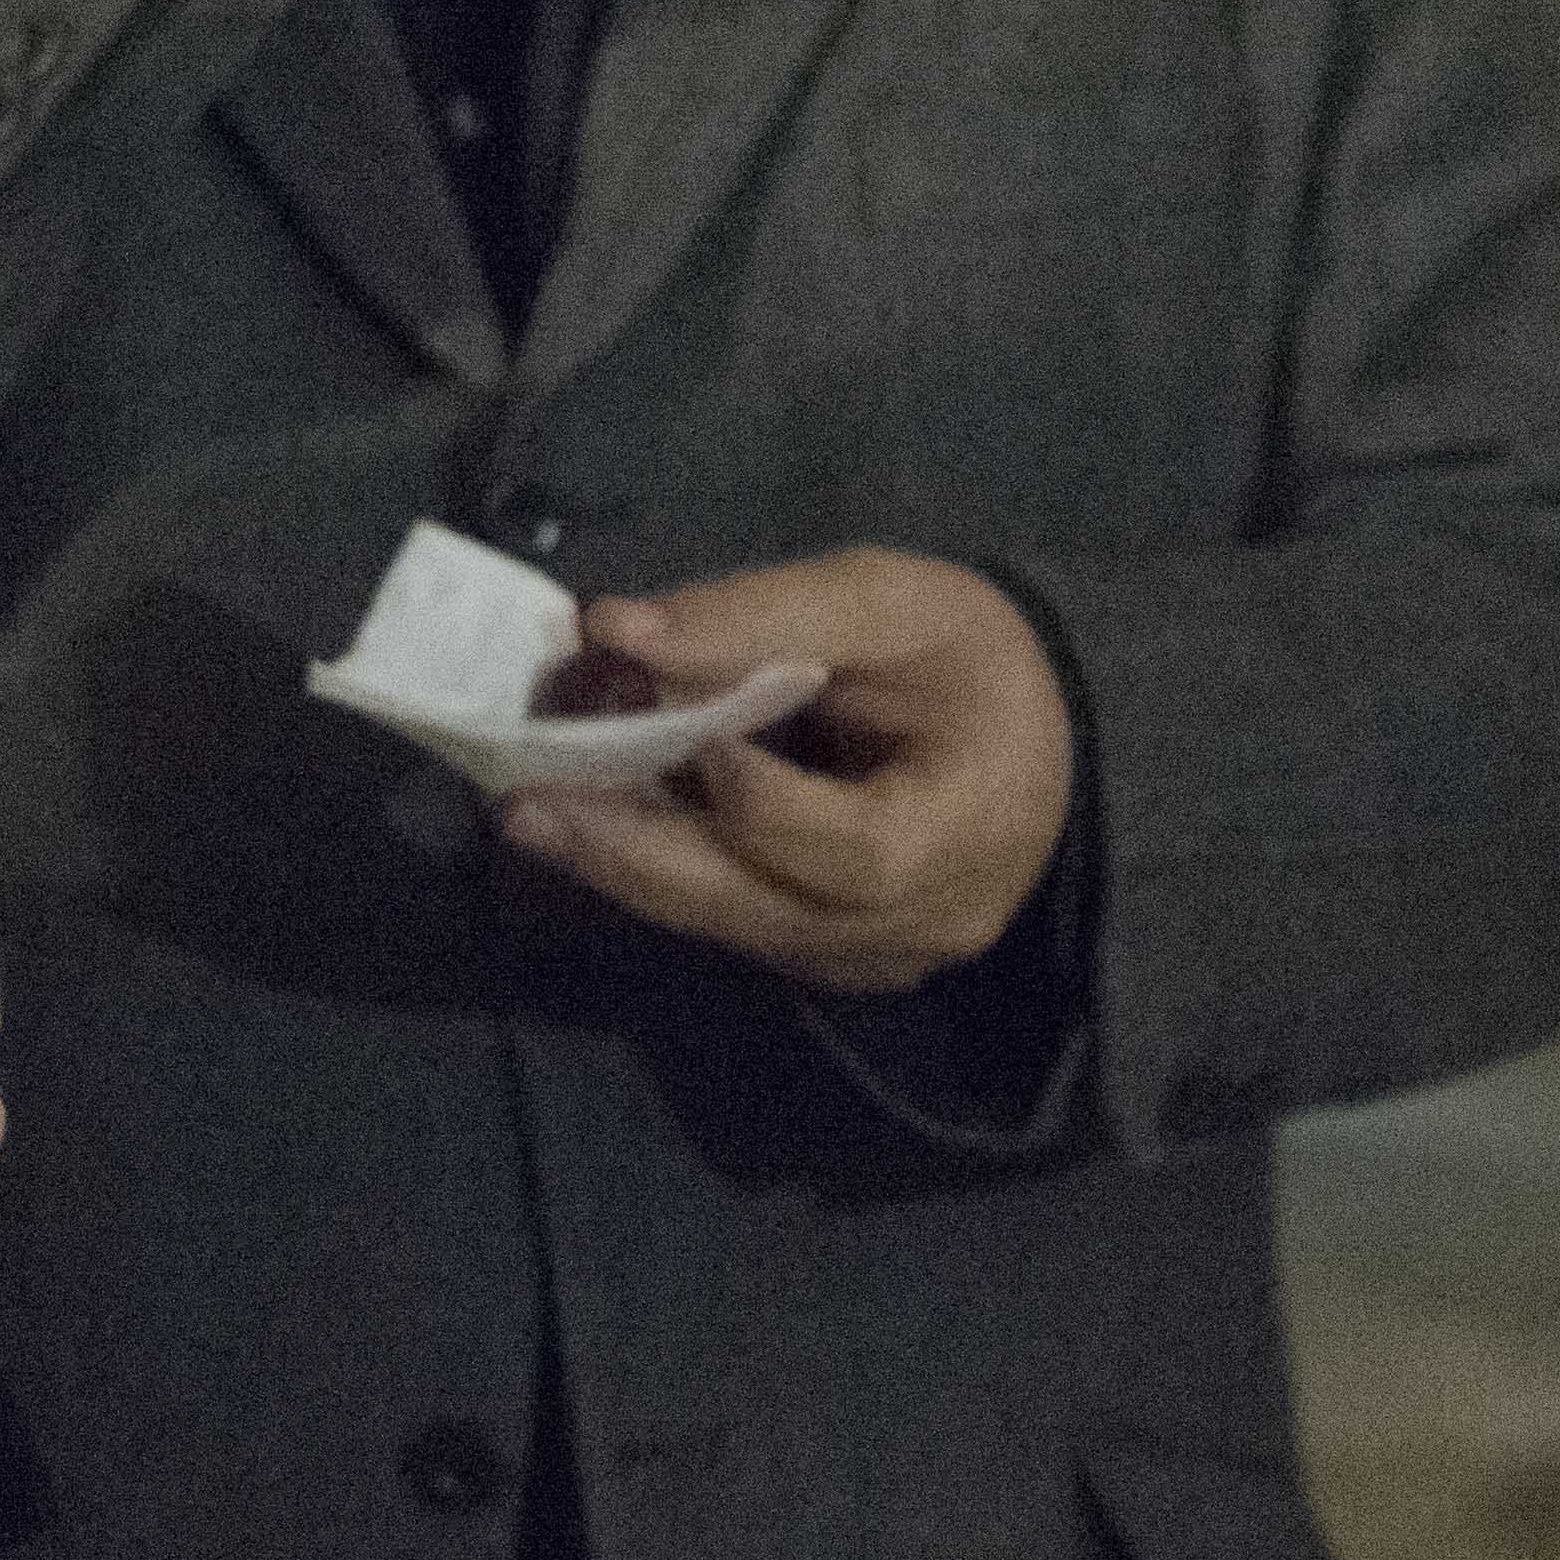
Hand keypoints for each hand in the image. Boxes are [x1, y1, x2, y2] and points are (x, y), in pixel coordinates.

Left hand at [498, 548, 1073, 994]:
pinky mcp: (836, 959)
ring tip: (533, 811)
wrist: (1029, 733)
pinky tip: (595, 827)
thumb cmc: (969, 659)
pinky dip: (666, 876)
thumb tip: (614, 628)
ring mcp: (879, 957)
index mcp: (973, 830)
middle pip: (769, 911)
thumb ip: (761, 614)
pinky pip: (741, 927)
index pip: (857, 852)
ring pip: (739, 929)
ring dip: (631, 868)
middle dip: (641, 854)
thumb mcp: (892, 600)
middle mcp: (928, 922)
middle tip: (530, 804)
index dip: (763, 806)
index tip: (683, 735)